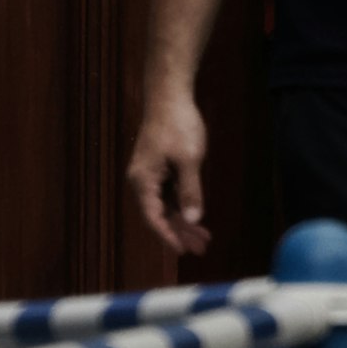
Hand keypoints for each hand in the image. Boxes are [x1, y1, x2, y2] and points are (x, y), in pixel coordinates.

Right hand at [125, 88, 210, 257]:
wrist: (169, 97)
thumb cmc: (177, 125)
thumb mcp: (189, 160)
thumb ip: (190, 191)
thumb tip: (193, 219)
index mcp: (143, 181)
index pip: (153, 217)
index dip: (168, 235)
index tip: (183, 250)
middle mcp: (142, 182)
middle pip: (160, 214)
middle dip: (180, 232)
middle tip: (201, 249)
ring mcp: (151, 176)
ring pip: (166, 206)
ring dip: (184, 221)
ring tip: (203, 238)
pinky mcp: (160, 169)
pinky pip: (170, 194)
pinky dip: (183, 205)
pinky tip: (197, 216)